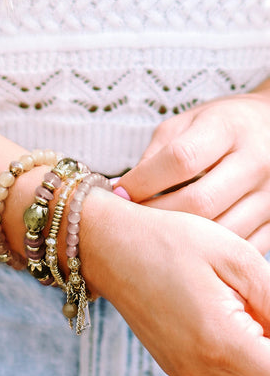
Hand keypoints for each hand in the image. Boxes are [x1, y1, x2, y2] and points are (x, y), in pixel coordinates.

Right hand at [81, 191, 269, 375]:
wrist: (109, 246)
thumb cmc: (170, 241)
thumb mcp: (236, 258)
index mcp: (219, 342)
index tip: (268, 312)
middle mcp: (200, 369)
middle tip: (257, 301)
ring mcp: (185, 372)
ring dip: (263, 353)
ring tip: (245, 305)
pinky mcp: (177, 368)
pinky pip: (227, 375)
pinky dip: (243, 354)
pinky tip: (233, 316)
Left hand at [115, 89, 269, 253]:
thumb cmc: (220, 126)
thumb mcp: (185, 124)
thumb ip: (156, 155)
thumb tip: (124, 193)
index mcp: (228, 128)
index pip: (180, 160)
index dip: (143, 182)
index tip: (120, 193)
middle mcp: (257, 160)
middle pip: (199, 203)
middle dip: (157, 216)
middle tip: (132, 221)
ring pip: (220, 233)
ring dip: (181, 240)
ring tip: (157, 235)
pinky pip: (240, 248)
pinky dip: (209, 251)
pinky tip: (189, 244)